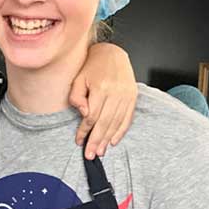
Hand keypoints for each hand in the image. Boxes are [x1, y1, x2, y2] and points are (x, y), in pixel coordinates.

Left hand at [69, 43, 136, 159]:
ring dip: (108, 139)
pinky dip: (121, 131)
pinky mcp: (133, 96)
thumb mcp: (78, 79)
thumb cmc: (92, 66)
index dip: (84, 131)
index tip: (79, 141)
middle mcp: (116, 92)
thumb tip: (83, 114)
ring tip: (100, 151)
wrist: (112, 53)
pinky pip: (128, 117)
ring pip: (116, 122)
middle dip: (96, 140)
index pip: (92, 116)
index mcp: (102, 87)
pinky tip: (114, 141)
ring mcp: (127, 95)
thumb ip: (76, 97)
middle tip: (90, 155)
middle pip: (105, 122)